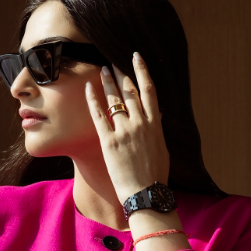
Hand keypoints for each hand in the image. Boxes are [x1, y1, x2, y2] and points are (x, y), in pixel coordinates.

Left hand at [85, 52, 169, 203]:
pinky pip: (99, 115)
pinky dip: (93, 99)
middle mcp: (140, 123)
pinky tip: (89, 88)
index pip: (149, 90)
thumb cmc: (155, 176)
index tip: (136, 57)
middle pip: (130, 90)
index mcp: (155, 124)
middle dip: (121, 73)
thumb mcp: (161, 149)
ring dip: (108, 82)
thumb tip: (157, 118)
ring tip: (101, 70)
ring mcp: (124, 131)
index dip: (142, 70)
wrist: (146, 194)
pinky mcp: (109, 141)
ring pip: (115, 99)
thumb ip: (156, 131)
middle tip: (113, 61)